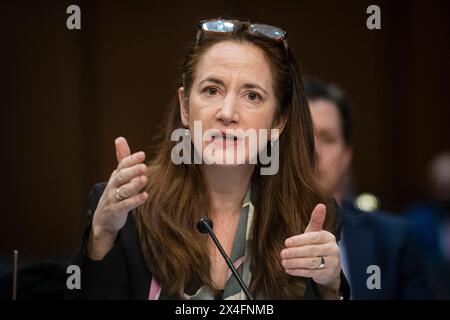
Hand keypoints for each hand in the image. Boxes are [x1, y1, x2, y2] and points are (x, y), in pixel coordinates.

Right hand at [89, 137, 147, 256]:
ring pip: (123, 190)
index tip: (142, 154)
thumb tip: (120, 138)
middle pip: (121, 176)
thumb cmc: (115, 193)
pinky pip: (125, 205)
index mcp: (116, 176)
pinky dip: (135, 201)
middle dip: (132, 171)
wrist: (104, 219)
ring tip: (145, 179)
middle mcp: (113, 185)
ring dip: (134, 185)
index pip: (122, 165)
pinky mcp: (116, 211)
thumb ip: (122, 159)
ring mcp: (113, 198)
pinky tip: (145, 196)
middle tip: (144, 166)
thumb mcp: (118, 176)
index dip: (131, 160)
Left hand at [280, 204, 340, 294]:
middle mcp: (333, 249)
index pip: (313, 237)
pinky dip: (298, 271)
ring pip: (311, 263)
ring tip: (283, 262)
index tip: (286, 242)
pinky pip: (311, 273)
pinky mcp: (328, 274)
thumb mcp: (315, 233)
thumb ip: (316, 220)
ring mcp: (332, 263)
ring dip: (295, 263)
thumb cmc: (318, 245)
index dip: (299, 240)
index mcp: (328, 237)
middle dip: (295, 252)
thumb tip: (321, 205)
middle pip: (311, 251)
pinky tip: (288, 270)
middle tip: (282, 253)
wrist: (330, 266)